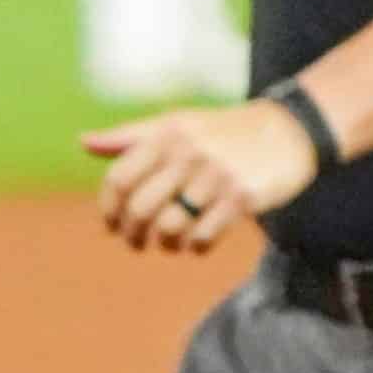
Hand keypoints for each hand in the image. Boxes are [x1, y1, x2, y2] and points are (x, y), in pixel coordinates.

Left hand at [81, 100, 319, 253]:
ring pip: (170, 227)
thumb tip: (83, 143)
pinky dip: (195, 247)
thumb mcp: (178, 125)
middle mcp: (188, 153)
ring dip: (165, 244)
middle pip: (140, 208)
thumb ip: (131, 137)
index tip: (112, 224)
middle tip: (137, 243)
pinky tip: (198, 243)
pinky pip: (203, 236)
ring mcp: (216, 176)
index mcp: (167, 135)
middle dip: (132, 234)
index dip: (109, 209)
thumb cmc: (224, 132)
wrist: (289, 131)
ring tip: (170, 244)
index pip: (119, 179)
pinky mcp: (242, 197)